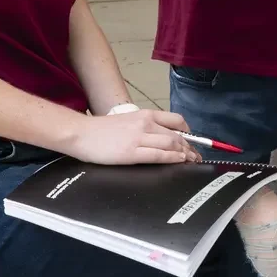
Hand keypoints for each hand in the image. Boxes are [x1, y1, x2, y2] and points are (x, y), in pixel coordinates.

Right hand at [71, 109, 202, 165]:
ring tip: (191, 161)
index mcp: (143, 115)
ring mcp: (139, 138)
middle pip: (177, 135)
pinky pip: (159, 155)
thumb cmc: (100, 130)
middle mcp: (144, 123)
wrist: (81, 133)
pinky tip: (179, 161)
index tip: (193, 141)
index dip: (189, 131)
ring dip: (185, 154)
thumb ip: (143, 127)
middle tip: (196, 157)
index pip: (175, 120)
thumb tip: (159, 138)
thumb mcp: (126, 122)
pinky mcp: (132, 153)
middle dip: (191, 147)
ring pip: (171, 144)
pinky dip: (173, 158)